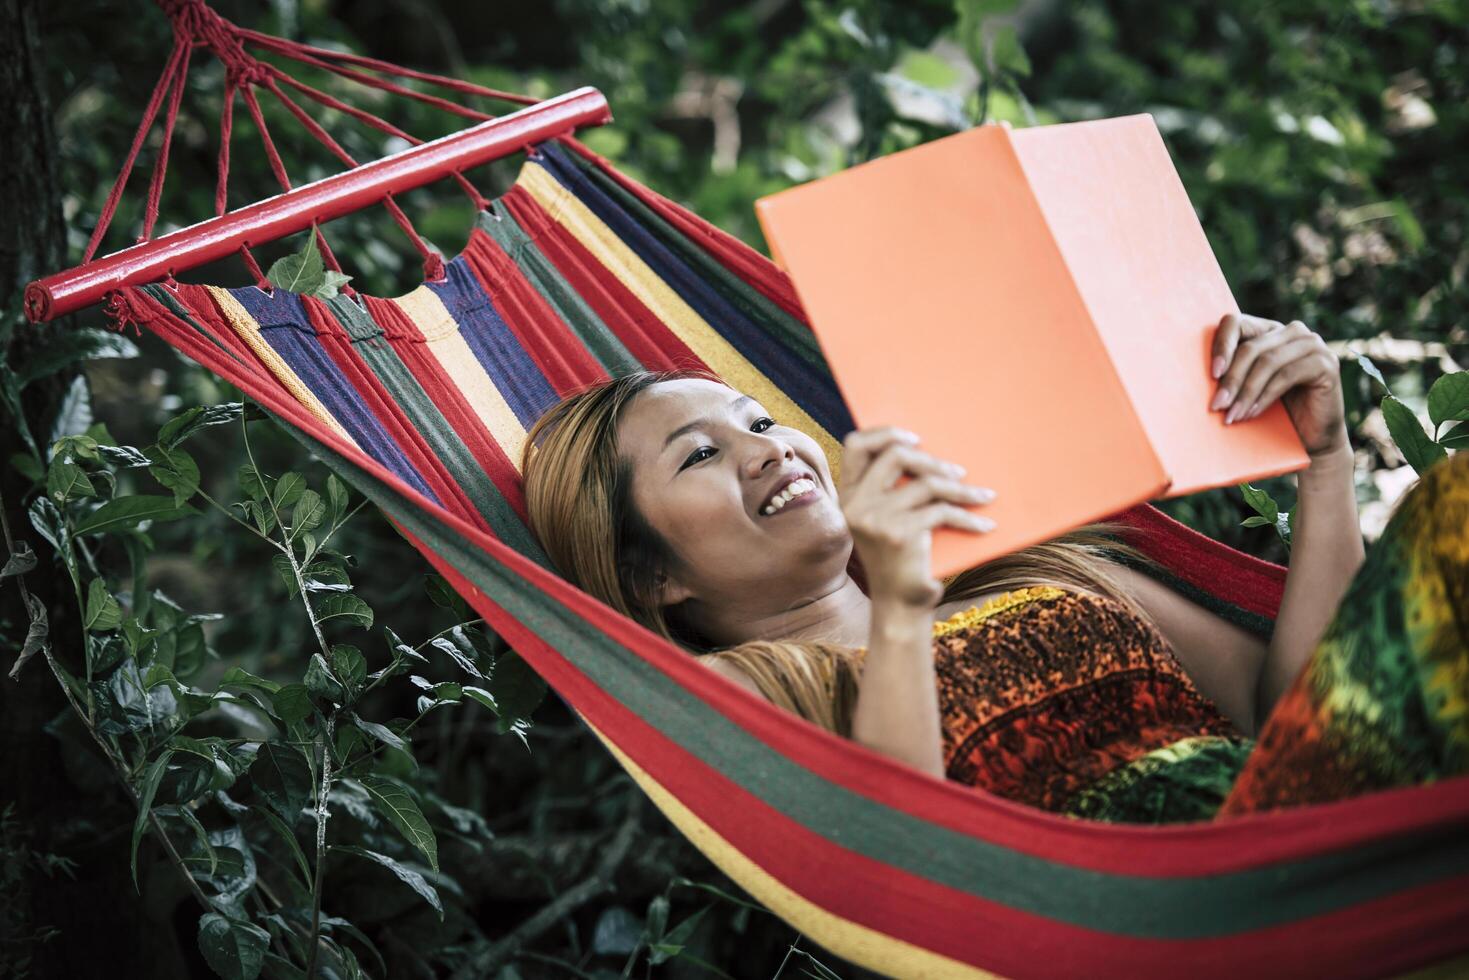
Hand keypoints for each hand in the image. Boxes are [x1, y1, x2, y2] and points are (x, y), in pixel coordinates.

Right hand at [838, 427, 995, 609]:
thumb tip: (931, 455)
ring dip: (962, 490)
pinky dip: (968, 517)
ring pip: (926, 483)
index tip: (917, 439)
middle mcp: (856, 505)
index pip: (855, 445)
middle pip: (895, 455)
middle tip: (958, 473)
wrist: (900, 608)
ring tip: (983, 498)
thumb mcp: (888, 522)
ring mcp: (875, 518)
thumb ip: (892, 492)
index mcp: (849, 497)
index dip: (885, 433)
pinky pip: (942, 511)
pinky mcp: (899, 533)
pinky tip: (985, 526)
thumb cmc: (902, 562)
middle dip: (932, 460)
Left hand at [1210, 313, 1348, 458]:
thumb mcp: (1246, 387)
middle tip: (1216, 406)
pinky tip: (1251, 413)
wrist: (1310, 437)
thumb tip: (1187, 375)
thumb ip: (1229, 372)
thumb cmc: (1272, 411)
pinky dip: (1265, 396)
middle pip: (1251, 347)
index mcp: (1268, 330)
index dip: (1221, 345)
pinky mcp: (1326, 363)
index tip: (1211, 374)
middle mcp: (1292, 331)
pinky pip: (1287, 375)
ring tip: (1231, 416)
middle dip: (1230, 379)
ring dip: (1245, 392)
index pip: (1236, 322)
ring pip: (1268, 362)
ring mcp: (1312, 344)